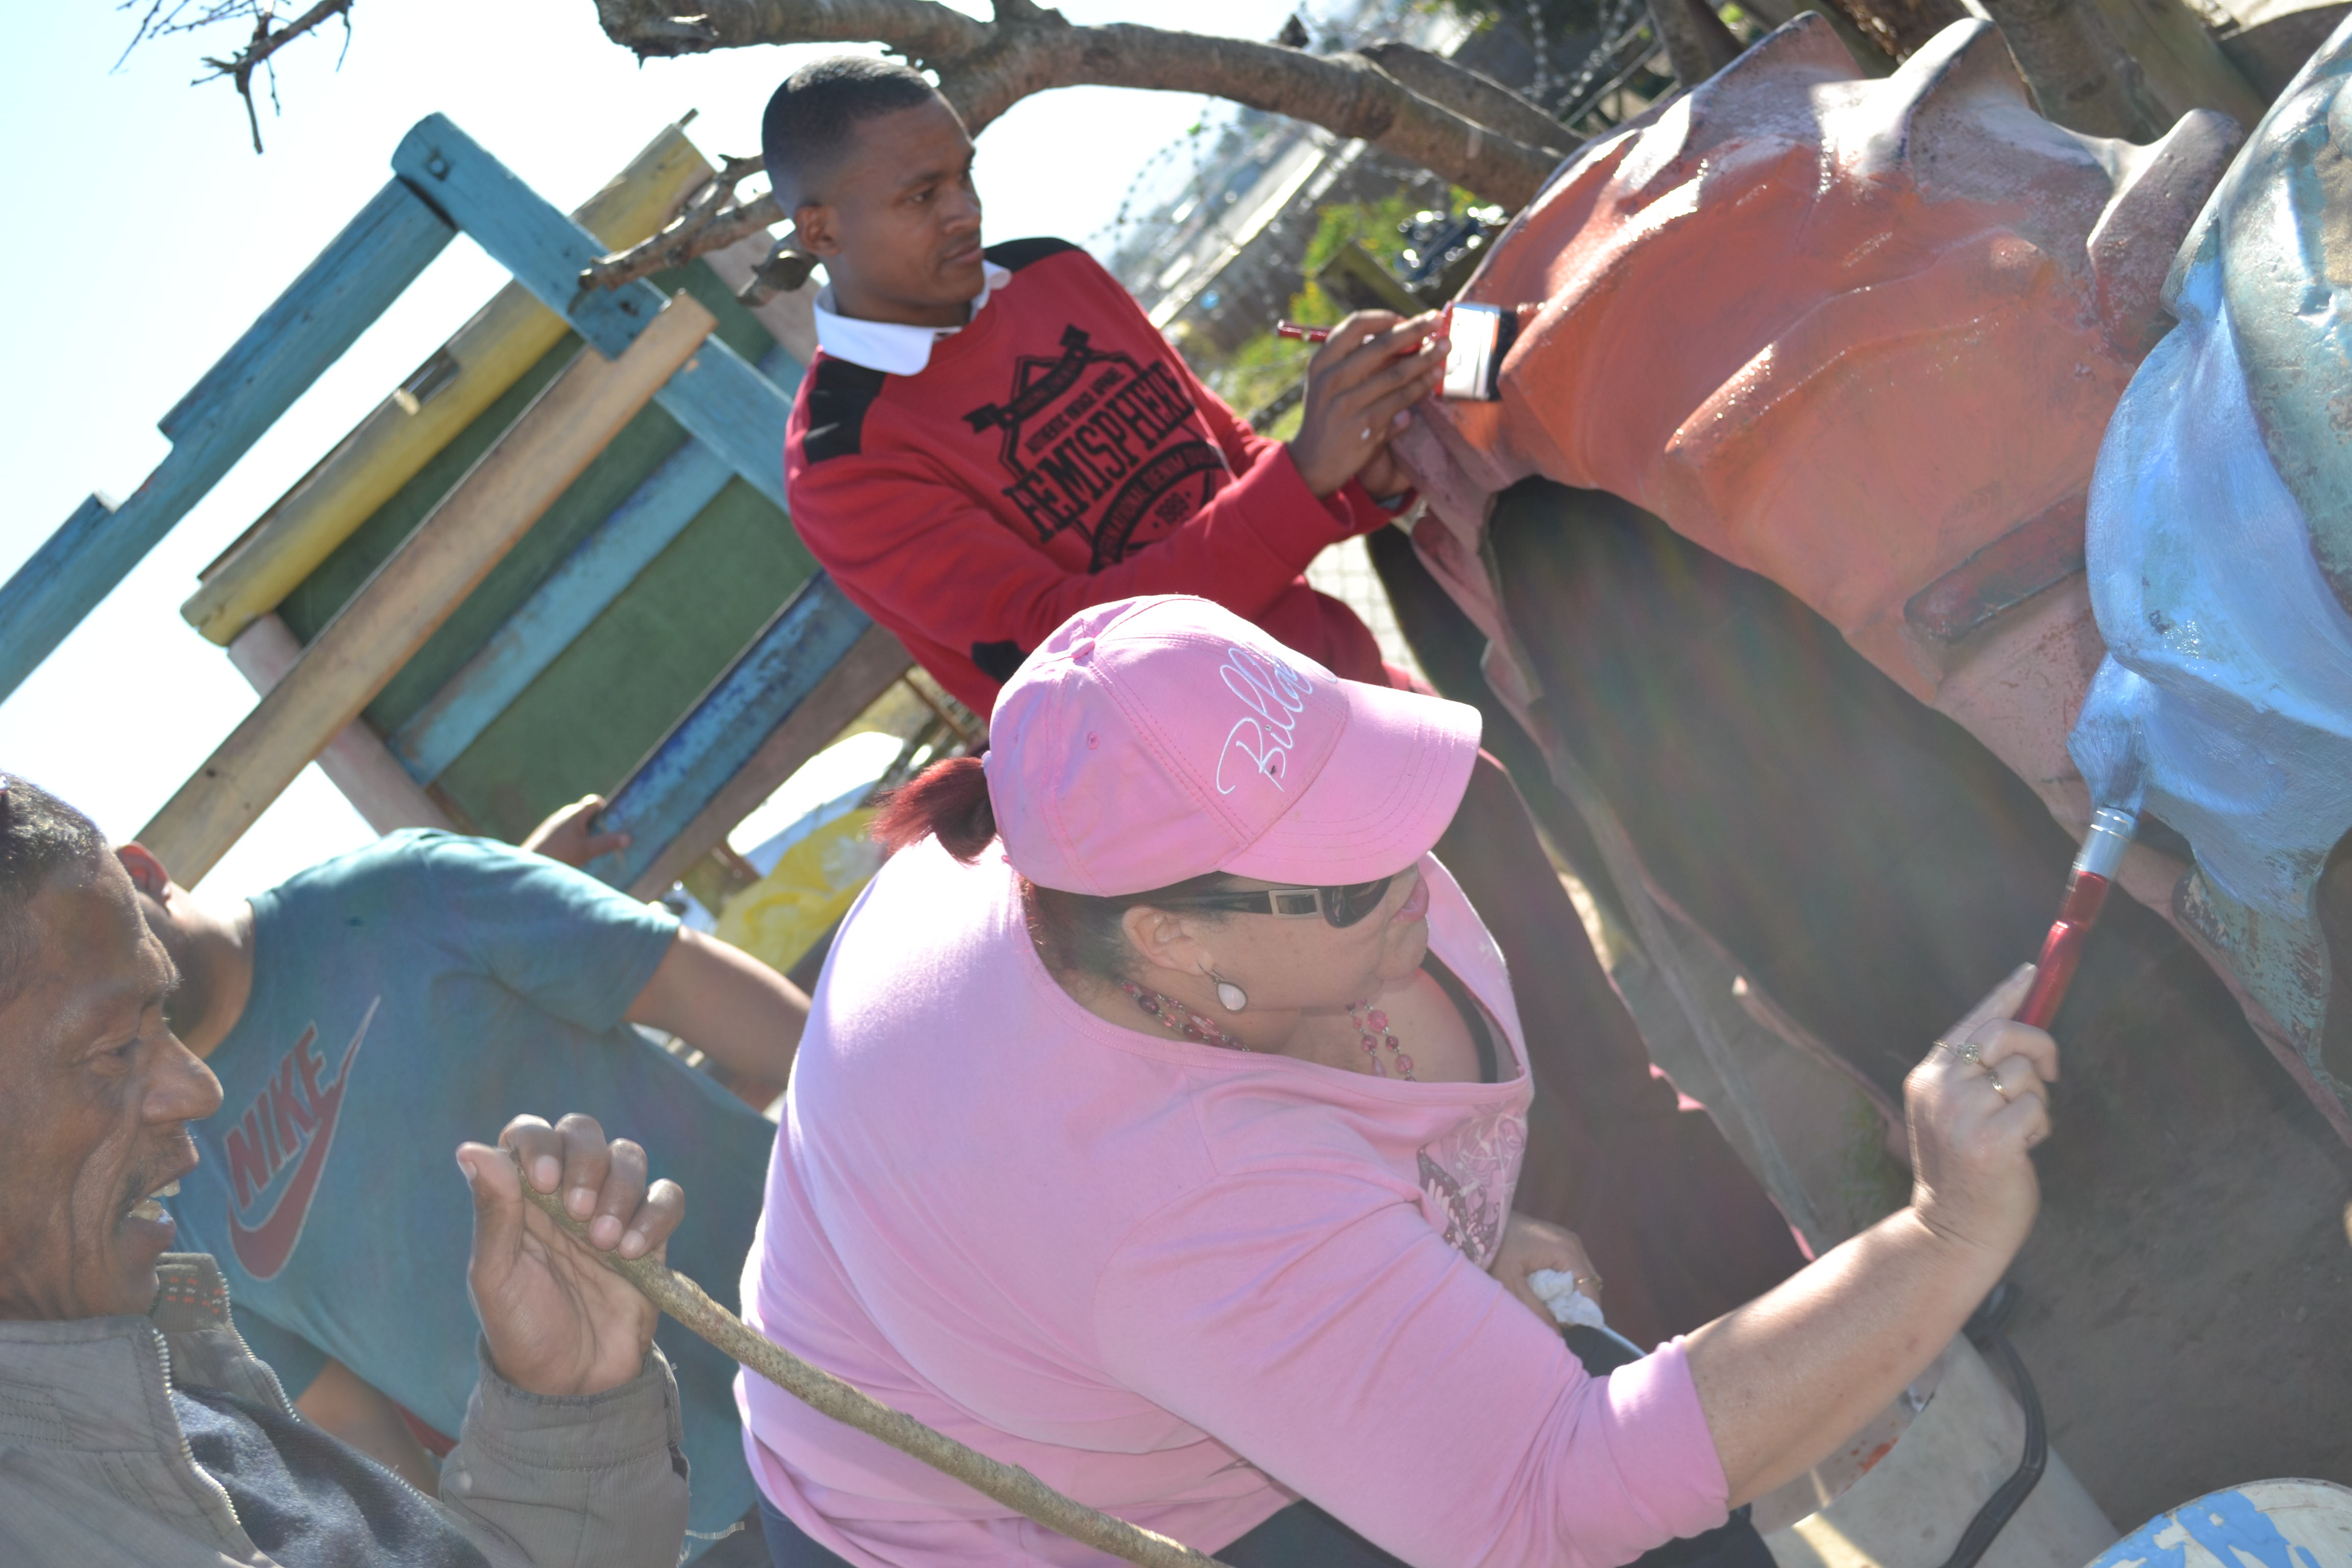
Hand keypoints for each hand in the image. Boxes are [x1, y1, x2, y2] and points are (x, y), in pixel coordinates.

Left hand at [457, 1114, 683, 1396]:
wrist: (573, 1382)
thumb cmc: (523, 1329)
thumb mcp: (496, 1276)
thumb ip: (492, 1211)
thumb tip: (469, 1149)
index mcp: (521, 1196)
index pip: (529, 1133)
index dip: (539, 1144)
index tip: (543, 1183)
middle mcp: (567, 1192)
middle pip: (583, 1132)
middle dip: (585, 1160)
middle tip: (577, 1212)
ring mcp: (611, 1209)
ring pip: (629, 1157)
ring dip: (619, 1190)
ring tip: (603, 1243)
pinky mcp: (650, 1234)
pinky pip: (667, 1196)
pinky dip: (655, 1215)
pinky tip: (633, 1253)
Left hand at [520, 795, 630, 868]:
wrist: (529, 864)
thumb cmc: (560, 855)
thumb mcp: (587, 850)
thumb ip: (607, 843)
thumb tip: (629, 837)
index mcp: (575, 813)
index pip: (594, 801)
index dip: (605, 809)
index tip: (611, 824)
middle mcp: (563, 814)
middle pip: (585, 813)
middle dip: (596, 824)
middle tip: (604, 840)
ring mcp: (553, 824)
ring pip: (574, 824)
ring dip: (583, 834)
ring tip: (589, 851)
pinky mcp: (546, 835)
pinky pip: (564, 832)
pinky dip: (572, 840)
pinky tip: (572, 856)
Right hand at [1288, 311, 1446, 497]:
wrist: (1313, 461)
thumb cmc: (1327, 415)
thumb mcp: (1326, 383)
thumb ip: (1353, 361)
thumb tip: (1399, 339)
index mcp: (1323, 361)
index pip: (1355, 326)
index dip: (1384, 319)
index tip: (1405, 318)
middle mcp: (1333, 378)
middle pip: (1382, 345)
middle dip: (1415, 329)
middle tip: (1438, 321)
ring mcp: (1349, 402)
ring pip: (1397, 373)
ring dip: (1426, 358)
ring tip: (1445, 348)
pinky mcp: (1366, 425)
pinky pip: (1402, 400)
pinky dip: (1421, 387)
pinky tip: (1434, 378)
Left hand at [1487, 1210, 1600, 1324]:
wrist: (1479, 1220)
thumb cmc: (1495, 1251)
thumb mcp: (1512, 1285)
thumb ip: (1536, 1310)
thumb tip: (1558, 1335)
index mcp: (1566, 1251)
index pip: (1590, 1288)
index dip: (1584, 1311)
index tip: (1569, 1327)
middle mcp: (1572, 1242)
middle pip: (1589, 1281)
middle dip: (1578, 1302)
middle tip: (1559, 1318)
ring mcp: (1566, 1237)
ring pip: (1581, 1273)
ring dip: (1572, 1291)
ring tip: (1552, 1306)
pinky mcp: (1557, 1237)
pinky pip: (1571, 1264)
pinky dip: (1565, 1279)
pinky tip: (1547, 1289)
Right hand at [1904, 964, 2056, 1259]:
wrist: (1952, 1230)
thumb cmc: (1963, 1169)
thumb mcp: (1952, 1111)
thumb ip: (1973, 1073)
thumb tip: (2020, 1032)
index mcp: (1927, 1076)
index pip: (1973, 1019)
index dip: (2006, 992)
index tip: (2032, 971)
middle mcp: (1939, 1087)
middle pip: (2006, 1033)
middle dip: (2040, 1047)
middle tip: (2050, 1073)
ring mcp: (1961, 1113)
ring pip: (2027, 1074)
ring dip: (2037, 1102)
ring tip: (2017, 1131)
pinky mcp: (1989, 1140)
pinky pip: (2037, 1108)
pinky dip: (2040, 1128)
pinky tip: (2022, 1150)